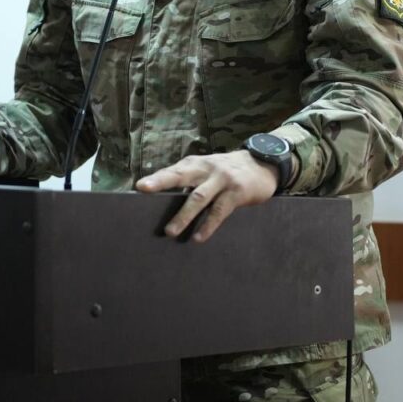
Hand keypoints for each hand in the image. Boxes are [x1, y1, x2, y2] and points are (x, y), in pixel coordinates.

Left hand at [135, 151, 277, 241]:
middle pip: (181, 175)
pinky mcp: (237, 192)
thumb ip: (190, 180)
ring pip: (199, 197)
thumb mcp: (207, 170)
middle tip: (145, 192)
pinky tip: (199, 237)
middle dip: (162, 183)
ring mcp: (222, 179)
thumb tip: (164, 200)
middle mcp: (206, 169)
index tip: (139, 186)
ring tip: (170, 231)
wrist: (262, 164)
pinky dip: (208, 225)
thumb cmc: (227, 171)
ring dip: (184, 215)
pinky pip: (220, 211)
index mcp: (196, 164)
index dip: (156, 178)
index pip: (173, 171)